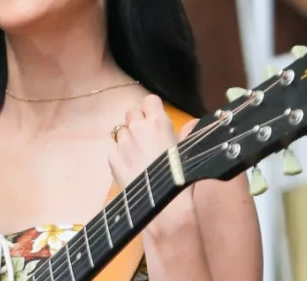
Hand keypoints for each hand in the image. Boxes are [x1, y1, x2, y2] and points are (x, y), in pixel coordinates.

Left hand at [108, 95, 199, 237]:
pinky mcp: (112, 158)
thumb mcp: (188, 151)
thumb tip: (194, 122)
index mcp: (158, 123)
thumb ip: (188, 133)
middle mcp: (138, 128)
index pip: (150, 100)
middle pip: (132, 112)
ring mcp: (123, 143)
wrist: (164, 206)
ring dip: (128, 138)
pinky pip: (114, 149)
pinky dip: (120, 155)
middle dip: (138, 122)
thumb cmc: (181, 178)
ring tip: (139, 154)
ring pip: (121, 131)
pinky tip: (131, 167)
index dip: (152, 108)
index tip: (155, 117)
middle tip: (146, 137)